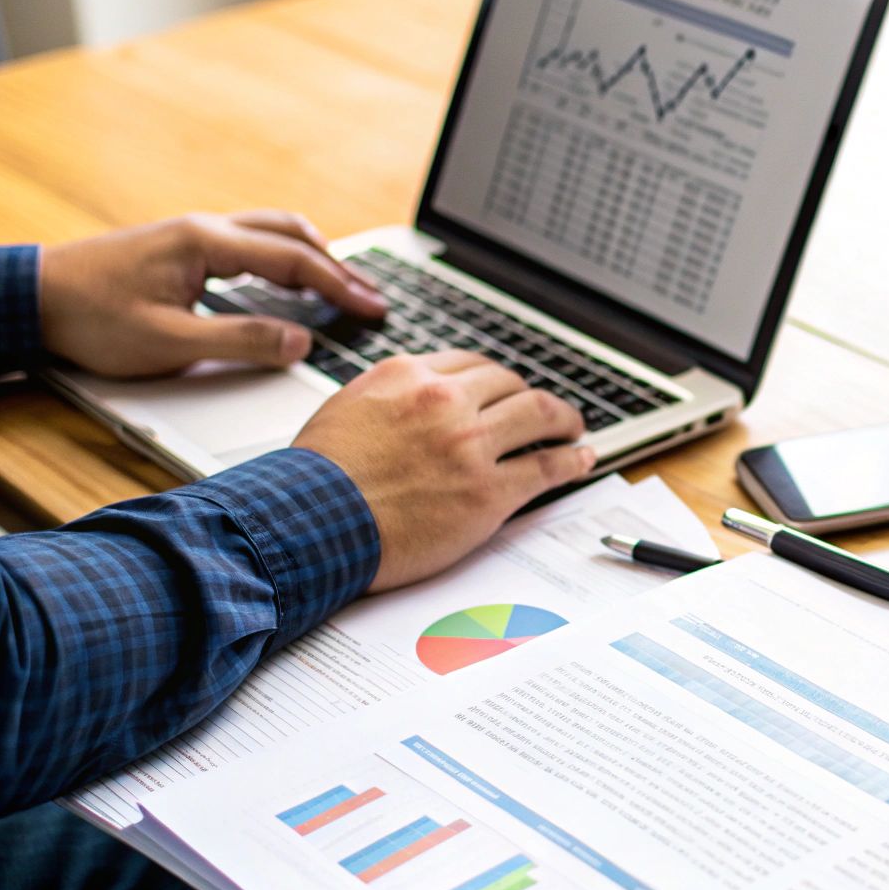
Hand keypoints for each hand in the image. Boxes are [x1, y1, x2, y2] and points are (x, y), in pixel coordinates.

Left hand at [39, 210, 388, 376]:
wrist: (31, 297)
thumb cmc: (90, 319)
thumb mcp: (169, 341)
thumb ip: (240, 341)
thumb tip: (300, 340)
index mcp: (206, 243)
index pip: (293, 260)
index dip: (340, 285)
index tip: (373, 308)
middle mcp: (205, 229)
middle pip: (292, 234)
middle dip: (338, 267)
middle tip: (371, 299)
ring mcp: (193, 234)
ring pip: (272, 231)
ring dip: (314, 256)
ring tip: (343, 288)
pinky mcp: (183, 247)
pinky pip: (251, 241)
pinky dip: (286, 258)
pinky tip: (290, 283)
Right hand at [292, 351, 595, 592]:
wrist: (305, 525)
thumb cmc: (314, 480)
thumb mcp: (346, 410)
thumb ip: (389, 398)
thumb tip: (412, 400)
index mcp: (407, 376)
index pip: (469, 364)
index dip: (493, 380)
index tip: (503, 391)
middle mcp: (444, 401)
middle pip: (508, 383)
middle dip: (527, 396)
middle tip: (541, 411)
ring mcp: (470, 445)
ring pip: (538, 413)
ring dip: (562, 419)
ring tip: (572, 428)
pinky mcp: (488, 491)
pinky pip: (547, 467)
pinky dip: (573, 460)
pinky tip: (583, 458)